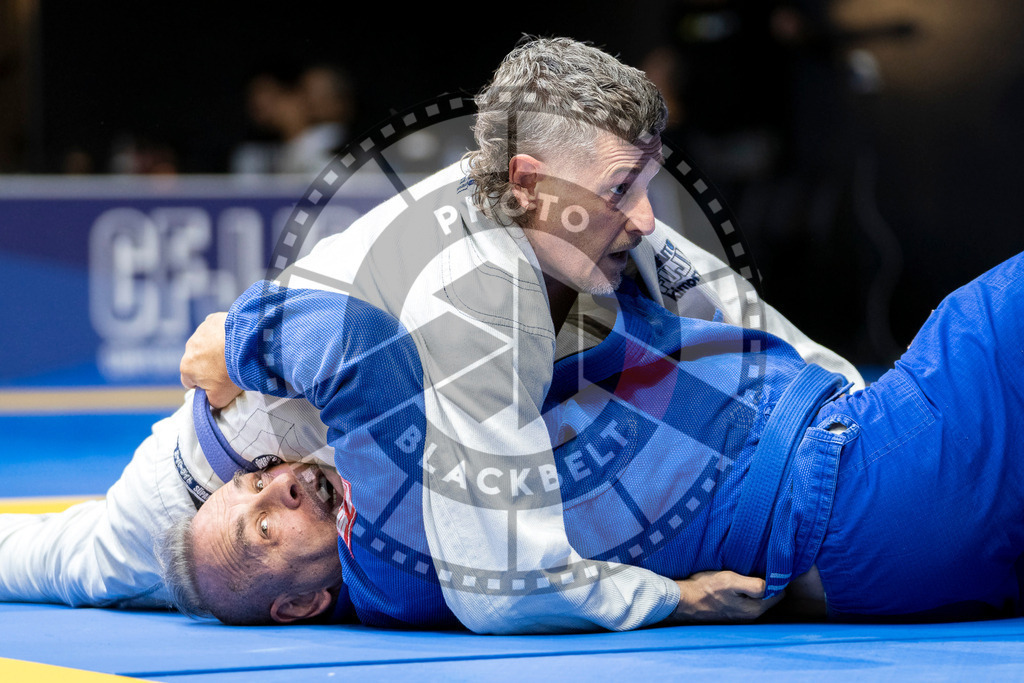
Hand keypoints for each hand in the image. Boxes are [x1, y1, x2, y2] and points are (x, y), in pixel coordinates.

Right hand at [180, 312, 241, 407]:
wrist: (246, 345)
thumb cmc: (231, 373)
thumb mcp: (220, 398)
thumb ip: (211, 403)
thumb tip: (210, 403)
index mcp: (186, 367)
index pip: (189, 381)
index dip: (203, 385)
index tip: (217, 384)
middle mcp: (189, 348)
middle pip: (197, 361)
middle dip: (210, 365)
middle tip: (230, 369)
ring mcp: (201, 331)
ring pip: (206, 344)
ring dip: (217, 348)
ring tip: (235, 353)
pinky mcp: (214, 319)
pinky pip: (216, 328)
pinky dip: (224, 333)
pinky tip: (236, 339)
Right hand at [669, 570, 783, 622]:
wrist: (683, 600)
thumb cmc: (705, 588)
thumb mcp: (730, 581)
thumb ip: (754, 585)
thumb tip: (774, 584)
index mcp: (754, 609)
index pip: (779, 594)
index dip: (775, 579)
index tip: (767, 567)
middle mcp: (750, 616)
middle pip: (769, 597)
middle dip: (765, 583)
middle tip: (755, 567)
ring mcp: (740, 616)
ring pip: (757, 599)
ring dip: (753, 587)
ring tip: (744, 573)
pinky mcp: (731, 612)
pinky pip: (746, 600)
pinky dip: (744, 591)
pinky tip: (734, 583)